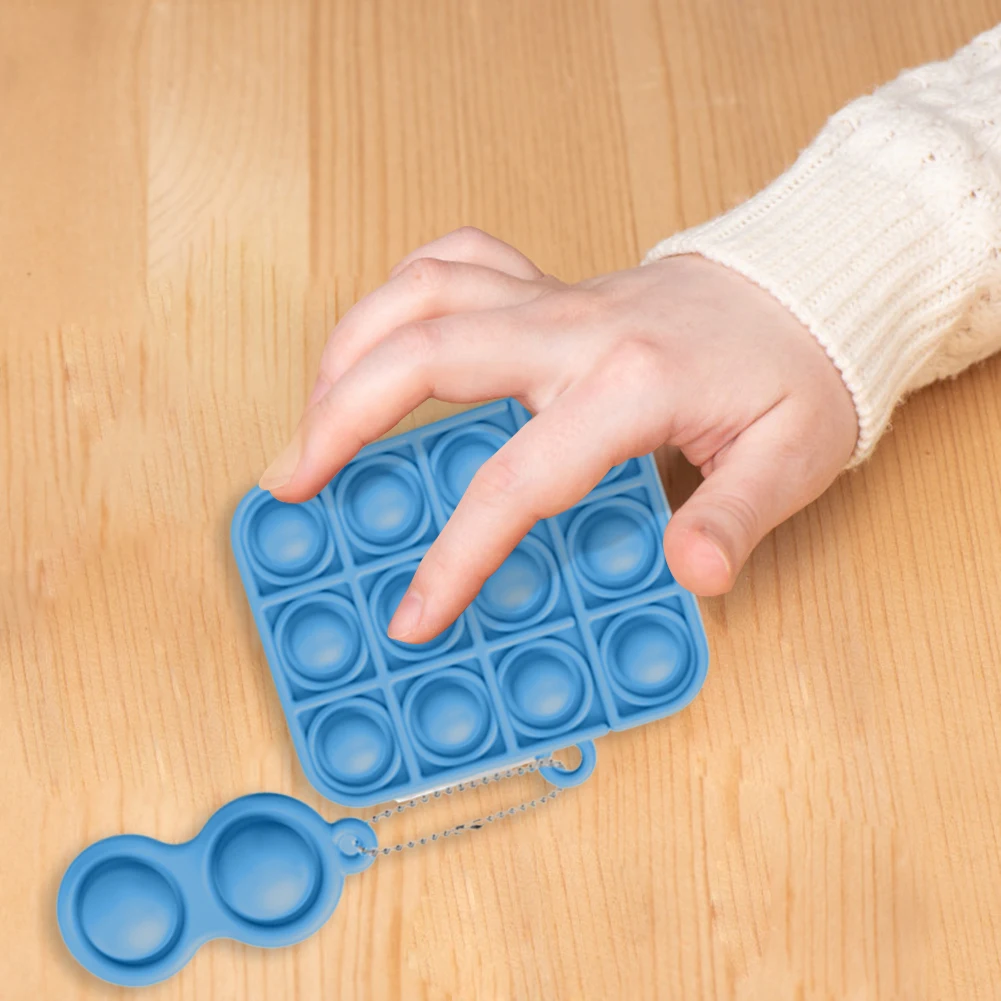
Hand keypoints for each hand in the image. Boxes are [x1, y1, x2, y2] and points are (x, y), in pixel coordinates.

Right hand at [260, 228, 856, 641]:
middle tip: (291, 481)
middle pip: (426, 354)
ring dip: (347, 348)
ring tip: (310, 416)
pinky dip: (399, 295)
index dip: (455, 555)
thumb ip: (734, 518)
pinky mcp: (548, 286)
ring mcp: (553, 297)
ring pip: (421, 292)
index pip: (515, 478)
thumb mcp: (790, 459)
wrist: (808, 289)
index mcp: (628, 382)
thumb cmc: (799, 373)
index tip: (415, 612)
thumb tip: (688, 576)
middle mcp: (573, 327)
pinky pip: (453, 263)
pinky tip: (379, 342)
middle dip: (339, 419)